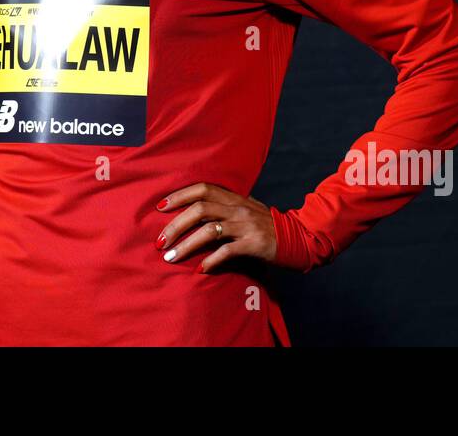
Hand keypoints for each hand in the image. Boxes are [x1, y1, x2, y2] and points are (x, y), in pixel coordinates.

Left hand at [153, 182, 276, 271]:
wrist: (298, 238)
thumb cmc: (266, 225)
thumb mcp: (246, 208)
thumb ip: (225, 205)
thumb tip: (196, 206)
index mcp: (234, 198)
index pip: (202, 189)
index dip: (180, 195)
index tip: (160, 207)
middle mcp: (238, 209)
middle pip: (199, 210)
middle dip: (175, 225)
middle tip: (159, 241)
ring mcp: (246, 226)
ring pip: (209, 231)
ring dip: (186, 245)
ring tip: (171, 257)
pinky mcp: (254, 244)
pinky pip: (227, 251)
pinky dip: (211, 260)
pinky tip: (200, 269)